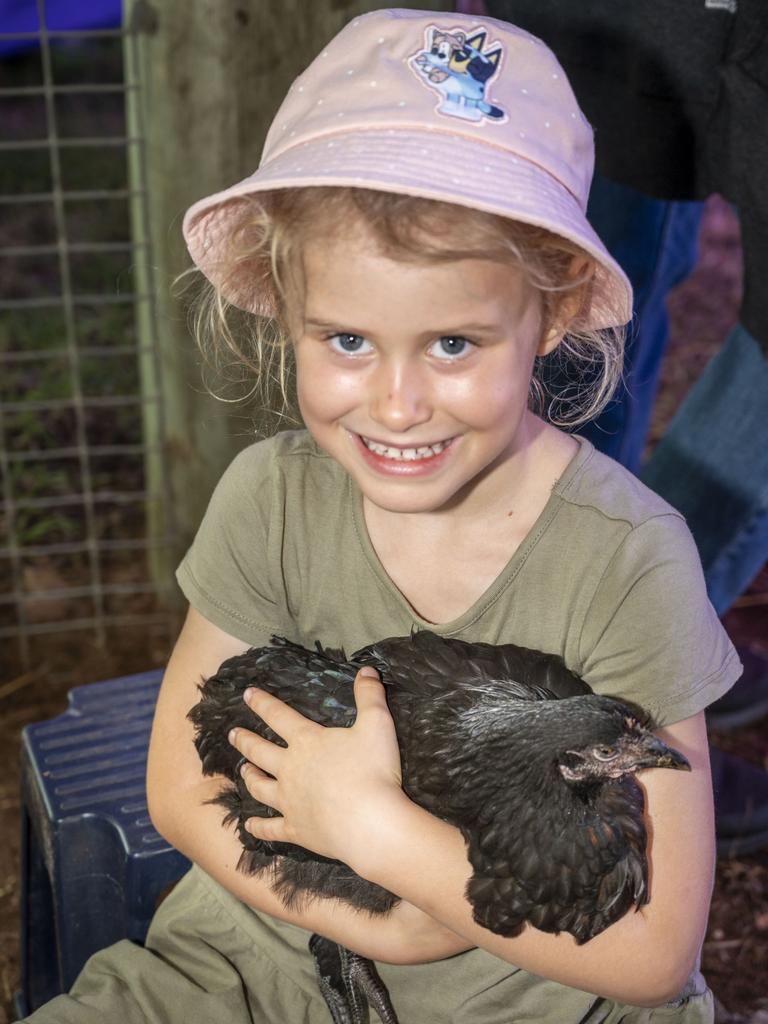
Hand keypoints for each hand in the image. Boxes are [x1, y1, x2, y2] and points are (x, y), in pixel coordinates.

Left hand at [228, 668, 406, 865]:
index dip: (262, 703)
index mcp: (307, 741)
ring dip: (249, 777)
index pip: (279, 716)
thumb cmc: (373, 771)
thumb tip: (367, 669)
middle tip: (232, 734)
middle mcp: (290, 769)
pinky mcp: (295, 829)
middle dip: (245, 740)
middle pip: (261, 751)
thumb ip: (370, 695)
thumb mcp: (377, 725)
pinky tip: (248, 825)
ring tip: (242, 770)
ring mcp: (289, 801)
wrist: (369, 823)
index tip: (246, 694)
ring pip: (259, 787)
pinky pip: (270, 828)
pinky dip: (257, 827)